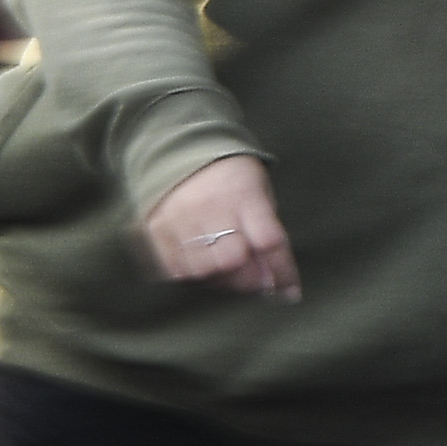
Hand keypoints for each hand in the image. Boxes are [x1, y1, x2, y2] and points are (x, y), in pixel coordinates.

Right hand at [141, 155, 300, 300]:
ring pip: (202, 269)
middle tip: (257, 283)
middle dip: (249, 278)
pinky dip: (194, 275)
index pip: (269, 241)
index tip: (290, 291)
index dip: (282, 271)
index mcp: (244, 194)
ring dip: (222, 280)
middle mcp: (210, 207)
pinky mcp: (156, 230)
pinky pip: (175, 268)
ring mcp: (179, 218)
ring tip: (229, 272)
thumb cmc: (233, 180)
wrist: (184, 154)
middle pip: (232, 260)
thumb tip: (273, 280)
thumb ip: (266, 233)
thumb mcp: (260, 194)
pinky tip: (204, 266)